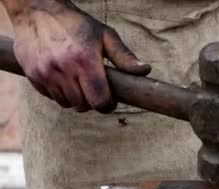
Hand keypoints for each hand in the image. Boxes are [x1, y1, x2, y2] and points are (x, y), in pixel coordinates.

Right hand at [6, 0, 150, 112]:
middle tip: (95, 88)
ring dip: (76, 99)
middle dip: (92, 101)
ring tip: (79, 82)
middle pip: (83, 106)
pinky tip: (64, 78)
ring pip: (67, 104)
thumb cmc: (76, 24)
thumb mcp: (105, 36)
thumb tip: (145, 70)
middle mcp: (63, 69)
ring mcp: (45, 74)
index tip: (110, 100)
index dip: (108, 105)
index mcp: (84, 61)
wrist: (37, 11)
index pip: (99, 100)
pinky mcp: (33, 75)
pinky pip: (51, 97)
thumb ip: (124, 57)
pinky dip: (59, 93)